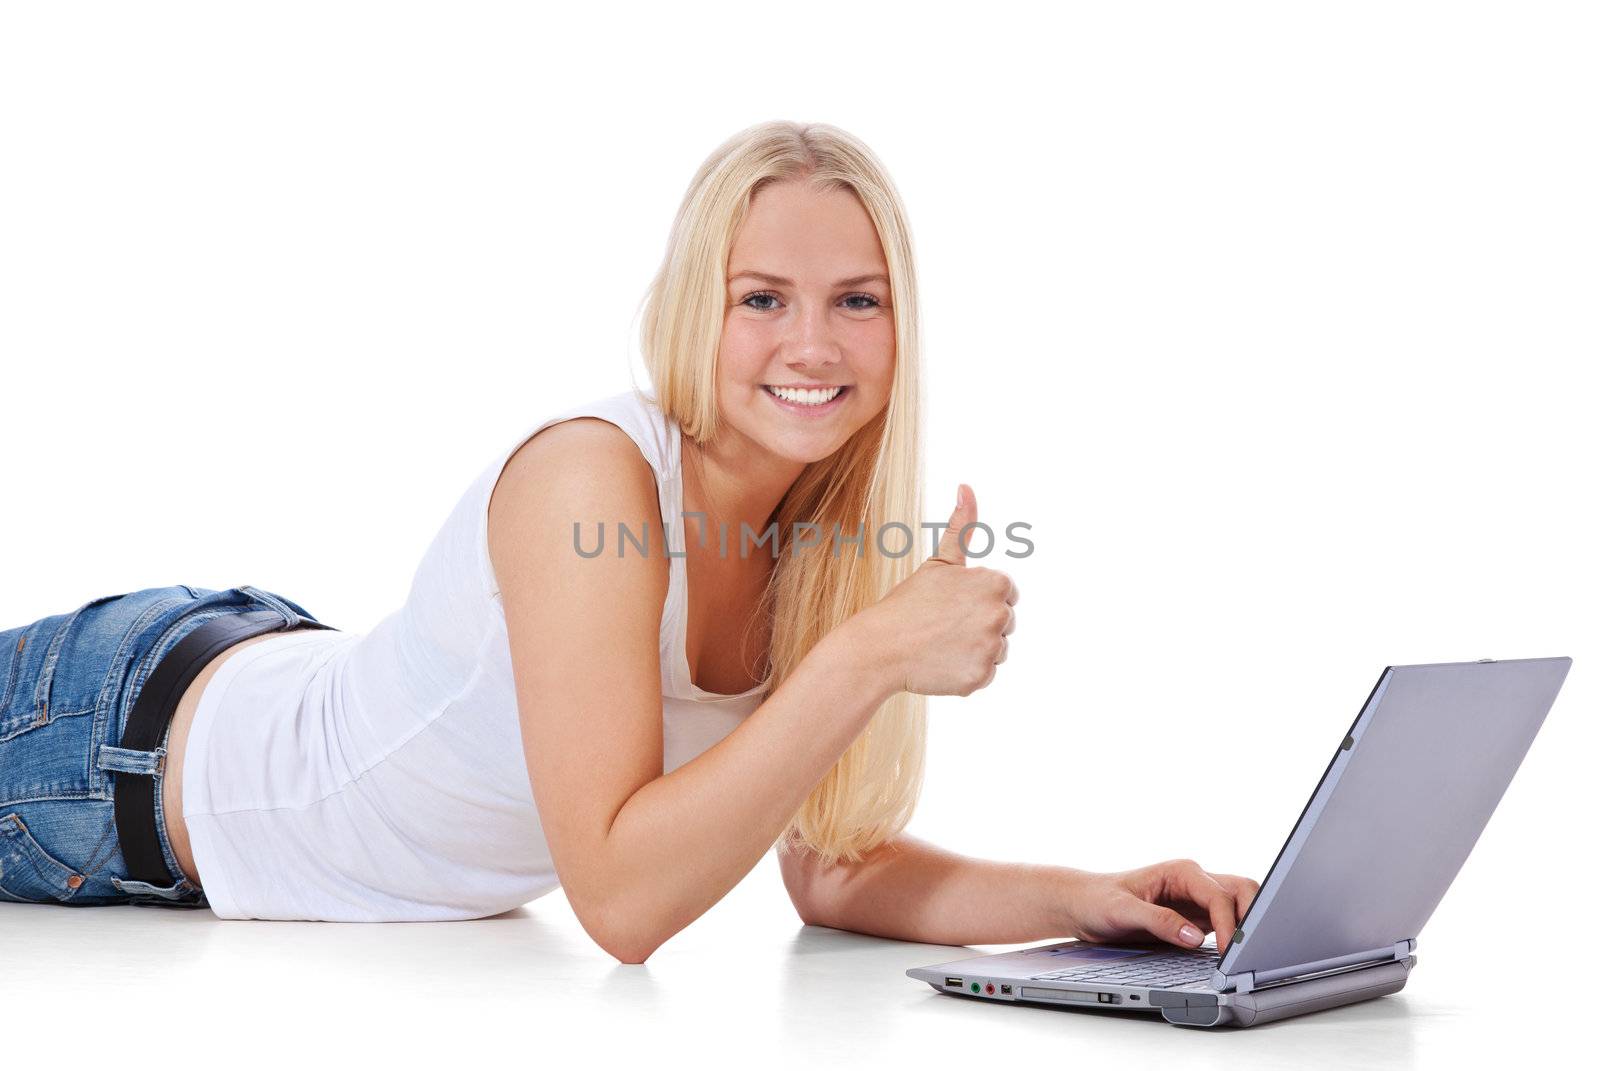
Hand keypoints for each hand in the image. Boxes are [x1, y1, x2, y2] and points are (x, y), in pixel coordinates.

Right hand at [860, 484, 1017, 696]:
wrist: (879, 647)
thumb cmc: (908, 602)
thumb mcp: (939, 561)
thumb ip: (963, 526)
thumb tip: (967, 487)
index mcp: (996, 583)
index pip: (1007, 595)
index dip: (978, 599)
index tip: (953, 604)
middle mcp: (1000, 614)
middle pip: (1005, 623)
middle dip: (979, 625)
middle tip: (943, 625)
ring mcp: (991, 648)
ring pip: (998, 650)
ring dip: (975, 649)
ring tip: (941, 643)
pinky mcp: (981, 676)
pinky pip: (985, 674)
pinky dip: (966, 672)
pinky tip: (941, 662)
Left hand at [1053, 859, 1261, 956]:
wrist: (1082, 904)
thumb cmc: (1098, 900)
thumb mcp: (1123, 911)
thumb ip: (1159, 921)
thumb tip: (1194, 937)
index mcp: (1181, 872)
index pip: (1219, 896)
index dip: (1229, 924)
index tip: (1229, 951)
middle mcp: (1194, 882)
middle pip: (1243, 891)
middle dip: (1254, 917)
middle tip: (1250, 952)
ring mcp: (1198, 900)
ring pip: (1241, 905)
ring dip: (1249, 926)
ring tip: (1246, 956)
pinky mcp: (1196, 918)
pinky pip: (1228, 924)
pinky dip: (1237, 937)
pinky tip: (1233, 958)